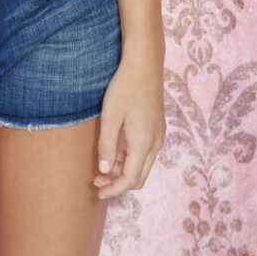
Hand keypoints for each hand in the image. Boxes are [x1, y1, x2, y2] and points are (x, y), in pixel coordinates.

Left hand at [92, 48, 166, 198]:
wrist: (145, 64)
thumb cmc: (125, 87)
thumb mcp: (110, 117)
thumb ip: (107, 146)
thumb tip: (106, 171)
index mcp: (144, 144)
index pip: (130, 179)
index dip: (114, 189)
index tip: (98, 191)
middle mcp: (156, 143)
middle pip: (139, 177)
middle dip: (119, 183)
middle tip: (97, 180)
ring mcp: (159, 134)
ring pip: (143, 165)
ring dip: (125, 170)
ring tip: (104, 166)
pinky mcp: (158, 126)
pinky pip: (146, 152)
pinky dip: (131, 158)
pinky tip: (117, 150)